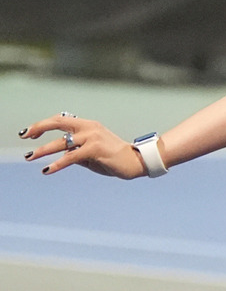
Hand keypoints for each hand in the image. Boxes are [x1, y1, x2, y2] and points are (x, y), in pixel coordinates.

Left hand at [20, 116, 146, 178]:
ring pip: (61, 143)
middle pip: (58, 123)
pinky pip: (71, 157)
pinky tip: (47, 170)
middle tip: (24, 136)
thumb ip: (76, 152)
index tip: (30, 134)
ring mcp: (93, 137)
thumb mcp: (91, 154)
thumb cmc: (114, 159)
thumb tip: (62, 155)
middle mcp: (89, 128)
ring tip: (29, 156)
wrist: (138, 162)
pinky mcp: (95, 150)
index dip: (43, 125)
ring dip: (43, 150)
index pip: (61, 120)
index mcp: (88, 125)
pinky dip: (57, 164)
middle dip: (38, 128)